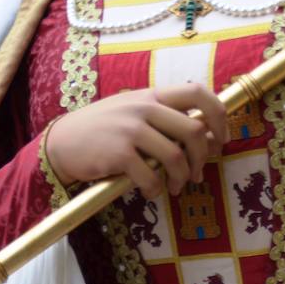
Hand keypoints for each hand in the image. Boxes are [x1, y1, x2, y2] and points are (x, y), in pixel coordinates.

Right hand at [45, 83, 228, 198]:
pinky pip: (151, 177)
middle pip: (194, 130)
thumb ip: (165, 119)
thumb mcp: (134, 113)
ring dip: (181, 178)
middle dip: (202, 158)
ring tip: (175, 187)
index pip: (198, 91)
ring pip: (176, 157)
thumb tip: (207, 138)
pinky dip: (156, 190)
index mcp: (152, 95)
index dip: (218, 114)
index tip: (221, 137)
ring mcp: (130, 129)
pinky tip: (151, 192)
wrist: (62, 141)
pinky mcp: (119, 153)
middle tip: (196, 173)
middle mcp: (143, 107)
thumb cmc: (103, 129)